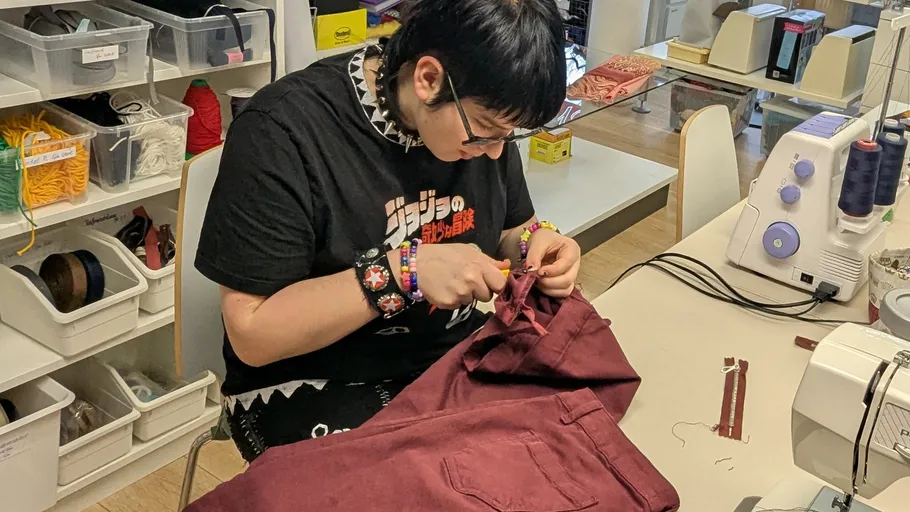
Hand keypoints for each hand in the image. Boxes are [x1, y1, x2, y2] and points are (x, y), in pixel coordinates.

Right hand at [389, 244, 509, 308]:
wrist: (416, 264)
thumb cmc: (444, 254)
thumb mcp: (467, 251)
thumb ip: (488, 260)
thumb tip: (507, 265)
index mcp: (479, 265)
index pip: (501, 283)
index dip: (497, 285)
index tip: (491, 284)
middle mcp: (472, 280)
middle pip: (487, 296)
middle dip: (480, 291)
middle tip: (466, 281)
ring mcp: (461, 293)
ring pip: (472, 301)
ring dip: (465, 295)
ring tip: (452, 283)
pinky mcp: (450, 303)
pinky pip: (458, 305)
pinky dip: (453, 300)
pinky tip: (445, 289)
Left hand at [523, 229, 580, 297]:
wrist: (540, 242)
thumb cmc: (542, 239)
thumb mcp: (537, 242)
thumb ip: (534, 256)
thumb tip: (531, 271)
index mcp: (572, 250)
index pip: (566, 264)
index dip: (552, 270)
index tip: (538, 271)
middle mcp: (575, 264)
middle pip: (568, 280)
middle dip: (549, 282)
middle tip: (536, 279)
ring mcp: (572, 275)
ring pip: (566, 289)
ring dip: (549, 289)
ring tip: (537, 282)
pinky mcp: (565, 283)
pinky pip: (561, 293)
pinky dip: (550, 292)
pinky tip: (541, 286)